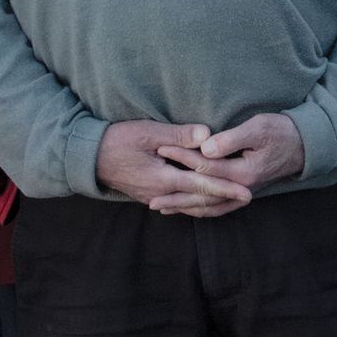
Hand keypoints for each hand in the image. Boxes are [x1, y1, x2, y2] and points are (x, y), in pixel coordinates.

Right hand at [97, 119, 252, 216]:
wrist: (88, 157)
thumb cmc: (117, 140)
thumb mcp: (147, 132)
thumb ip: (178, 135)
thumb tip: (207, 135)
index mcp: (163, 179)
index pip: (202, 186)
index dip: (226, 189)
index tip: (247, 192)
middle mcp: (161, 193)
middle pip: (199, 200)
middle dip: (225, 199)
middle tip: (248, 198)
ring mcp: (153, 197)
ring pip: (189, 204)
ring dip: (211, 204)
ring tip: (232, 201)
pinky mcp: (149, 194)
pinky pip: (177, 203)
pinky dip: (193, 204)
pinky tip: (202, 203)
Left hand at [168, 112, 303, 210]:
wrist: (304, 145)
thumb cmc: (281, 131)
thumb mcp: (258, 128)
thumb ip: (231, 140)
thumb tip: (205, 149)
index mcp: (243, 172)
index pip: (204, 166)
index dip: (181, 156)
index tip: (160, 148)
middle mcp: (241, 188)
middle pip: (202, 194)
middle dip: (176, 195)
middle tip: (150, 198)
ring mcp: (243, 193)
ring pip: (209, 206)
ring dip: (185, 207)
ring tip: (162, 208)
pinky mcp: (244, 192)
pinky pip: (219, 207)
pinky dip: (202, 209)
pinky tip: (188, 209)